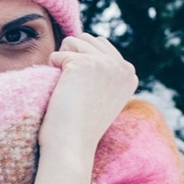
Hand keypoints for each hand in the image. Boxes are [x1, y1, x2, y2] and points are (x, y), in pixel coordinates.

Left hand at [30, 33, 136, 183]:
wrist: (71, 144)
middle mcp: (123, 66)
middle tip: (74, 87)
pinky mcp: (84, 64)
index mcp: (130, 74)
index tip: (85, 90)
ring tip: (69, 88)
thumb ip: (106, 71)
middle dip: (73, 56)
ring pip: (72, 41)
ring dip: (62, 62)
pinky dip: (52, 71)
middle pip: (86, 38)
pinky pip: (56, 55)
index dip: (83, 62)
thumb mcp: (104, 94)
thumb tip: (91, 41)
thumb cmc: (81, 123)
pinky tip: (62, 92)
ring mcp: (105, 64)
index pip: (100, 44)